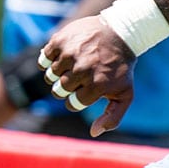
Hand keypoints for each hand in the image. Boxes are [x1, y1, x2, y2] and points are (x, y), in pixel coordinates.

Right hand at [40, 16, 135, 136]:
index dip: (78, 99)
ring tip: (74, 66)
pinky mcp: (60, 41)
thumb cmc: (121, 68)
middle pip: (59, 91)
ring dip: (59, 74)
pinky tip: (64, 57)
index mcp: (97, 86)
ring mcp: (70, 54)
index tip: (87, 90)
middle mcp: (82, 70)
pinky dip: (51, 60)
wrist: (120, 34)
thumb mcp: (124, 94)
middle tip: (80, 78)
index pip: (72, 104)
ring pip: (50, 76)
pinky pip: (44, 59)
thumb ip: (112, 118)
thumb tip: (94, 133)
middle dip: (68, 87)